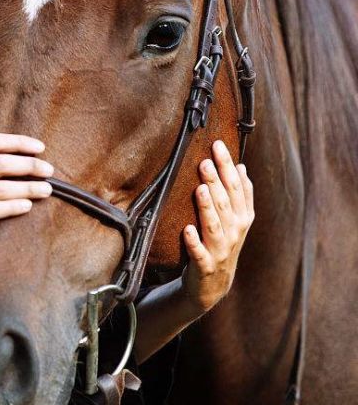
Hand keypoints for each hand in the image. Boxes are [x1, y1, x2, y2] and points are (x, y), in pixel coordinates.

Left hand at [180, 139, 254, 312]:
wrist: (213, 284)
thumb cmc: (221, 243)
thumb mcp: (235, 219)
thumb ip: (239, 194)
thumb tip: (240, 166)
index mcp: (242, 217)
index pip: (237, 187)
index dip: (228, 166)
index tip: (217, 144)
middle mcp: (235, 232)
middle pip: (226, 202)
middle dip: (216, 181)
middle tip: (204, 160)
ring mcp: (221, 250)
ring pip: (215, 225)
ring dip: (207, 207)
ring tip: (199, 188)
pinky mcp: (205, 266)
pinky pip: (200, 254)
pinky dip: (194, 242)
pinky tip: (187, 230)